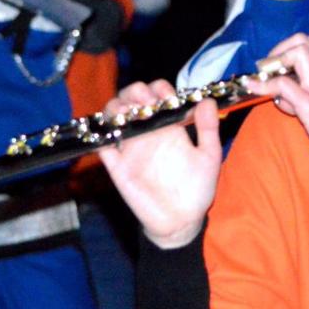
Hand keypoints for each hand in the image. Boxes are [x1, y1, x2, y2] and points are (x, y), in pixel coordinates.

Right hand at [98, 79, 222, 248]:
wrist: (181, 220)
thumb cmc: (198, 187)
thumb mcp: (209, 156)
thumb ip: (208, 129)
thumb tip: (206, 100)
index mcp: (170, 126)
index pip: (159, 95)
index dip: (158, 88)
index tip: (164, 95)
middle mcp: (148, 132)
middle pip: (132, 99)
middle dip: (133, 92)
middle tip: (142, 100)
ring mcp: (131, 148)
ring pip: (113, 117)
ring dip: (115, 108)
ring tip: (125, 112)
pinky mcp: (117, 166)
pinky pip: (102, 147)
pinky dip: (99, 137)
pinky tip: (107, 133)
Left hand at [253, 32, 308, 176]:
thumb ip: (304, 96)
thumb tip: (280, 96)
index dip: (291, 48)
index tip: (280, 67)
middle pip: (303, 40)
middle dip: (279, 50)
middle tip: (270, 71)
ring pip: (298, 52)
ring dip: (274, 62)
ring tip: (264, 80)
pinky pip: (284, 85)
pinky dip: (264, 85)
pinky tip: (254, 90)